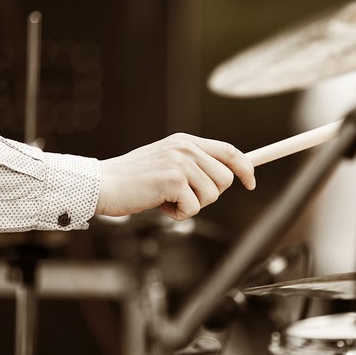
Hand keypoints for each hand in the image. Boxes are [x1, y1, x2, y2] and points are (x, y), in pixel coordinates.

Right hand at [97, 133, 255, 220]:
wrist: (104, 185)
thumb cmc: (134, 180)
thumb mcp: (166, 162)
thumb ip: (193, 164)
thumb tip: (228, 176)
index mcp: (185, 141)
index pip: (229, 151)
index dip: (245, 167)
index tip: (251, 182)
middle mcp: (185, 148)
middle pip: (225, 178)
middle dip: (209, 194)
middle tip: (182, 196)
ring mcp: (180, 163)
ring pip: (211, 195)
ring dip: (191, 206)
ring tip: (167, 199)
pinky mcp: (174, 180)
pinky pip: (194, 208)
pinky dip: (178, 214)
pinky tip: (159, 205)